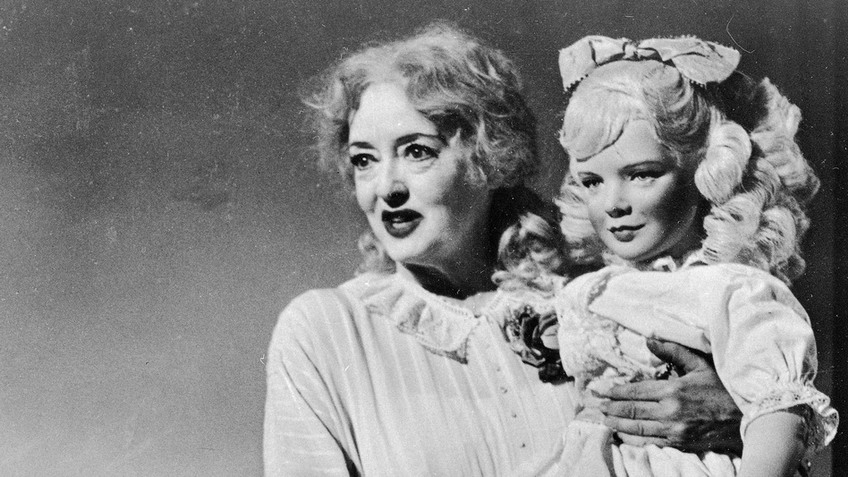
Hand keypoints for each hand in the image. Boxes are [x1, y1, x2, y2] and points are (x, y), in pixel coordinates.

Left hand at [597, 339, 742, 452]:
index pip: (635, 391)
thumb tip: (649, 339)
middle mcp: (670, 411)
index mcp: (672, 390)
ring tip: (604, 420)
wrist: (749, 417)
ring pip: (637, 428)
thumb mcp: (700, 364)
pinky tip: (623, 435)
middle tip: (596, 405)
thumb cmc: (724, 388)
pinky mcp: (680, 444)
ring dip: (617, 424)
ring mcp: (674, 430)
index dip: (615, 392)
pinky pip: (650, 442)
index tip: (601, 390)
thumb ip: (673, 351)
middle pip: (631, 411)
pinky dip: (633, 438)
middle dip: (611, 408)